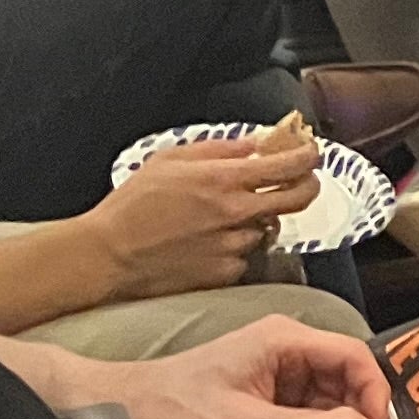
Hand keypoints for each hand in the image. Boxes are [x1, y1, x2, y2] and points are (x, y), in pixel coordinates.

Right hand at [89, 133, 321, 299]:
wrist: (107, 255)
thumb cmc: (131, 205)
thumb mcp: (170, 160)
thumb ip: (219, 149)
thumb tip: (256, 144)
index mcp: (223, 180)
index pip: (290, 164)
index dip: (309, 155)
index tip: (311, 151)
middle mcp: (235, 213)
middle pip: (299, 198)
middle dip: (307, 185)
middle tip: (300, 180)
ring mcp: (233, 245)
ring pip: (268, 228)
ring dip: (258, 220)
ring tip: (223, 217)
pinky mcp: (224, 274)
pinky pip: (246, 256)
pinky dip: (237, 247)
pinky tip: (209, 242)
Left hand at [114, 315, 396, 418]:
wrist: (123, 413)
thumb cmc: (174, 410)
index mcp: (284, 340)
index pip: (355, 355)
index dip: (375, 393)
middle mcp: (286, 347)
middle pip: (346, 375)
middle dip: (358, 415)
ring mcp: (275, 368)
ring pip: (328, 395)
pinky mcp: (264, 391)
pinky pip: (305, 408)